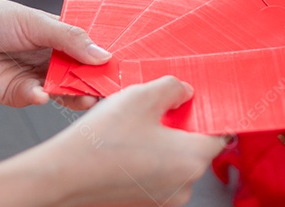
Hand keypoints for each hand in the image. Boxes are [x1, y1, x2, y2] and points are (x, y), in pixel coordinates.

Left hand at [0, 0, 109, 109]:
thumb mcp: (36, 23)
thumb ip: (69, 39)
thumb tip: (103, 55)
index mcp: (59, 37)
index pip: (89, 51)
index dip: (105, 61)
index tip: (123, 70)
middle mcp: (50, 59)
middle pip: (80, 76)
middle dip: (93, 84)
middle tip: (107, 91)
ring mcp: (35, 78)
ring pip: (62, 92)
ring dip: (73, 96)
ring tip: (85, 98)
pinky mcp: (16, 95)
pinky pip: (35, 99)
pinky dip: (40, 97)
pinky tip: (42, 93)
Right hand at [43, 77, 226, 206]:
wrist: (64, 175)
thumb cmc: (102, 140)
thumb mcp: (142, 96)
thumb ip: (173, 88)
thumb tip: (184, 92)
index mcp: (193, 159)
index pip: (220, 134)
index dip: (206, 114)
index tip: (193, 103)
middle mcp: (185, 185)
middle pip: (195, 147)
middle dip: (179, 127)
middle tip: (154, 110)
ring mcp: (164, 199)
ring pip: (174, 161)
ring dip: (161, 143)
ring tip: (133, 128)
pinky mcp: (145, 203)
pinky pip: (156, 175)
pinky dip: (147, 159)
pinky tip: (125, 146)